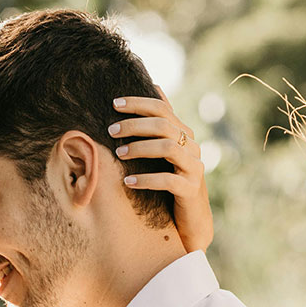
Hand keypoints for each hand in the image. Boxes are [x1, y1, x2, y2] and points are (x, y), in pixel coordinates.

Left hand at [109, 87, 211, 252]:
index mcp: (184, 135)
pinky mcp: (191, 190)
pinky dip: (147, 179)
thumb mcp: (166, 152)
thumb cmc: (173, 183)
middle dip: (135, 125)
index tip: (113, 104)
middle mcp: (192, 147)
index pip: (162, 109)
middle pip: (164, 125)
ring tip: (119, 154)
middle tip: (111, 130)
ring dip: (140, 148)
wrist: (191, 220)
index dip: (138, 104)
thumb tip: (155, 86)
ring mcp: (194, 168)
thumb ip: (162, 124)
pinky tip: (128, 182)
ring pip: (169, 148)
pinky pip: (169, 180)